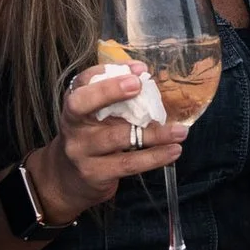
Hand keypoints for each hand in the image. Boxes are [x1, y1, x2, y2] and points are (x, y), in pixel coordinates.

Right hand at [32, 63, 185, 224]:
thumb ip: (116, 96)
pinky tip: (173, 151)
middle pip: (83, 104)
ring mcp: (81, 150)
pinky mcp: (94, 173)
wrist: (68, 179)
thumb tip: (142, 72)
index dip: (108, 73)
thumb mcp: (98, 116)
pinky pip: (127, 163)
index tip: (137, 70)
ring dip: (153, 134)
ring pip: (116, 137)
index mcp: (74, 104)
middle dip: (111, 91)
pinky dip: (154, 157)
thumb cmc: (92, 138)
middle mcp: (72, 125)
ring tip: (180, 132)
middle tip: (140, 85)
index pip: (83, 81)